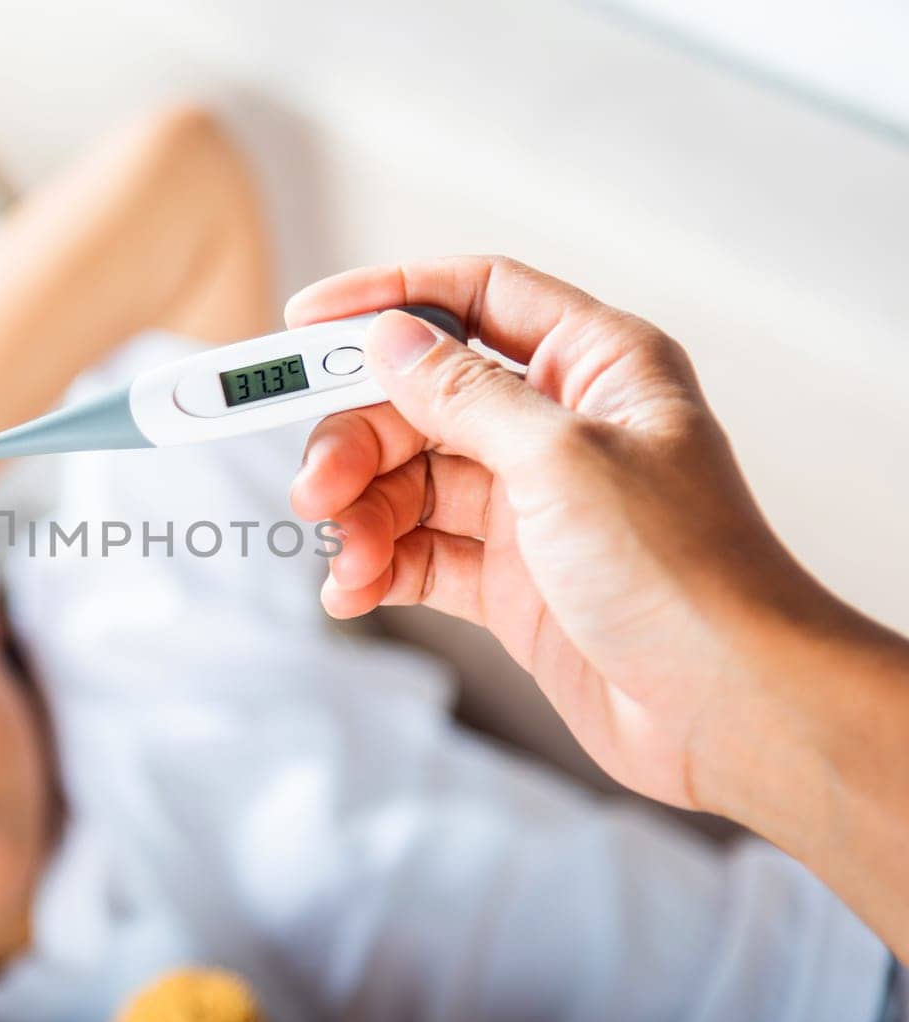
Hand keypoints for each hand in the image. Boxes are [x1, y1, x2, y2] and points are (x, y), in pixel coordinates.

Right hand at [286, 256, 834, 811]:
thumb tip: (389, 338)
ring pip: (411, 482)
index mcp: (594, 366)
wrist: (728, 709)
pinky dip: (380, 567)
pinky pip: (421, 553)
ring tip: (349, 561)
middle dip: (359, 440)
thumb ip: (465, 395)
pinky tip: (355, 589)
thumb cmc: (683, 572)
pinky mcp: (510, 580)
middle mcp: (558, 427)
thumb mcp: (561, 459)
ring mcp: (531, 506)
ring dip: (363, 516)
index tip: (308, 324)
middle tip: (317, 488)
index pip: (476, 297)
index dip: (388, 299)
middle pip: (423, 401)